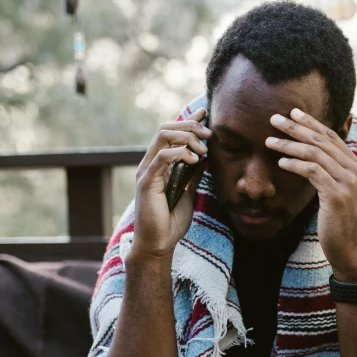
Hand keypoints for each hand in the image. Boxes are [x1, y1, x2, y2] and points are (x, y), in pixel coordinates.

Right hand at [132, 107, 211, 259]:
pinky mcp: (146, 182)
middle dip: (190, 126)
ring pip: (163, 136)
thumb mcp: (188, 192)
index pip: (171, 132)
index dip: (188, 120)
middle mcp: (150, 163)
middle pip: (166, 128)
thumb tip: (205, 157)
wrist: (159, 244)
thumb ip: (192, 174)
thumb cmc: (170, 221)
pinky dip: (179, 153)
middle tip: (209, 135)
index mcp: (158, 164)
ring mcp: (146, 171)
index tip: (205, 113)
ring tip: (203, 150)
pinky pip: (161, 157)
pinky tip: (194, 160)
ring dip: (187, 137)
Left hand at [266, 109, 356, 280]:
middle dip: (296, 127)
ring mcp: (347, 181)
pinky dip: (295, 164)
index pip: (331, 136)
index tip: (293, 113)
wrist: (351, 251)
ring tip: (269, 141)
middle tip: (274, 118)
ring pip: (315, 153)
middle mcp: (354, 170)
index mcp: (355, 166)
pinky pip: (312, 172)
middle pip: (321, 140)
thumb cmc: (340, 225)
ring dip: (289, 145)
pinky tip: (281, 163)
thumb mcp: (339, 195)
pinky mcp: (337, 195)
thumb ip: (331, 176)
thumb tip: (313, 164)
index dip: (311, 123)